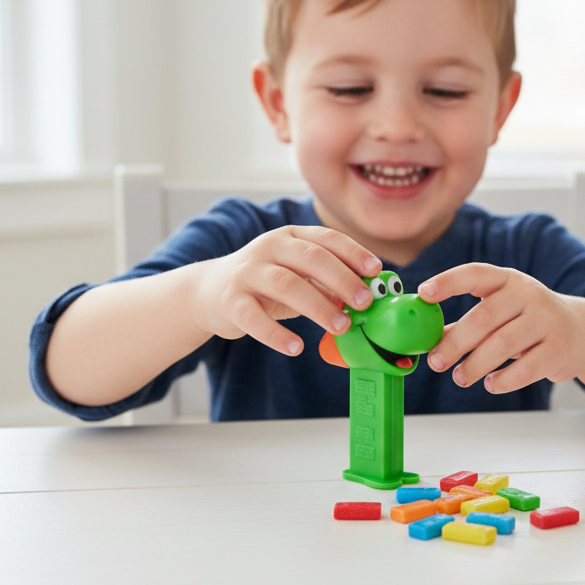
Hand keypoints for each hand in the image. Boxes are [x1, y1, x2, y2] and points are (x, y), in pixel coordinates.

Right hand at [190, 226, 381, 356]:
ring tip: (341, 327)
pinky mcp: (230, 301)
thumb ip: (326, 282)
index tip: (376, 271)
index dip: (354, 253)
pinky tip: (296, 348)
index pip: (326, 238)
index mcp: (290, 236)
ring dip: (318, 306)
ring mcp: (247, 273)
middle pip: (310, 258)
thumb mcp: (295, 273)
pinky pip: (254, 318)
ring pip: (286, 284)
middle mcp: (269, 248)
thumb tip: (365, 297)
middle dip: (342, 279)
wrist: (208, 291)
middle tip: (365, 302)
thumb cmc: (264, 283)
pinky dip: (276, 334)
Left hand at [418, 263, 584, 393]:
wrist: (581, 332)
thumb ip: (466, 324)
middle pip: (485, 317)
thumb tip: (428, 340)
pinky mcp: (559, 349)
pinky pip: (524, 369)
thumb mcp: (501, 313)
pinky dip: (502, 380)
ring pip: (503, 345)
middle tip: (436, 362)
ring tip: (460, 377)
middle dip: (456, 342)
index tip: (423, 293)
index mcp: (508, 280)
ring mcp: (547, 321)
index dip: (448, 282)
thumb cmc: (529, 322)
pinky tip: (491, 383)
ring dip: (475, 365)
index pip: (475, 274)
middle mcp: (529, 295)